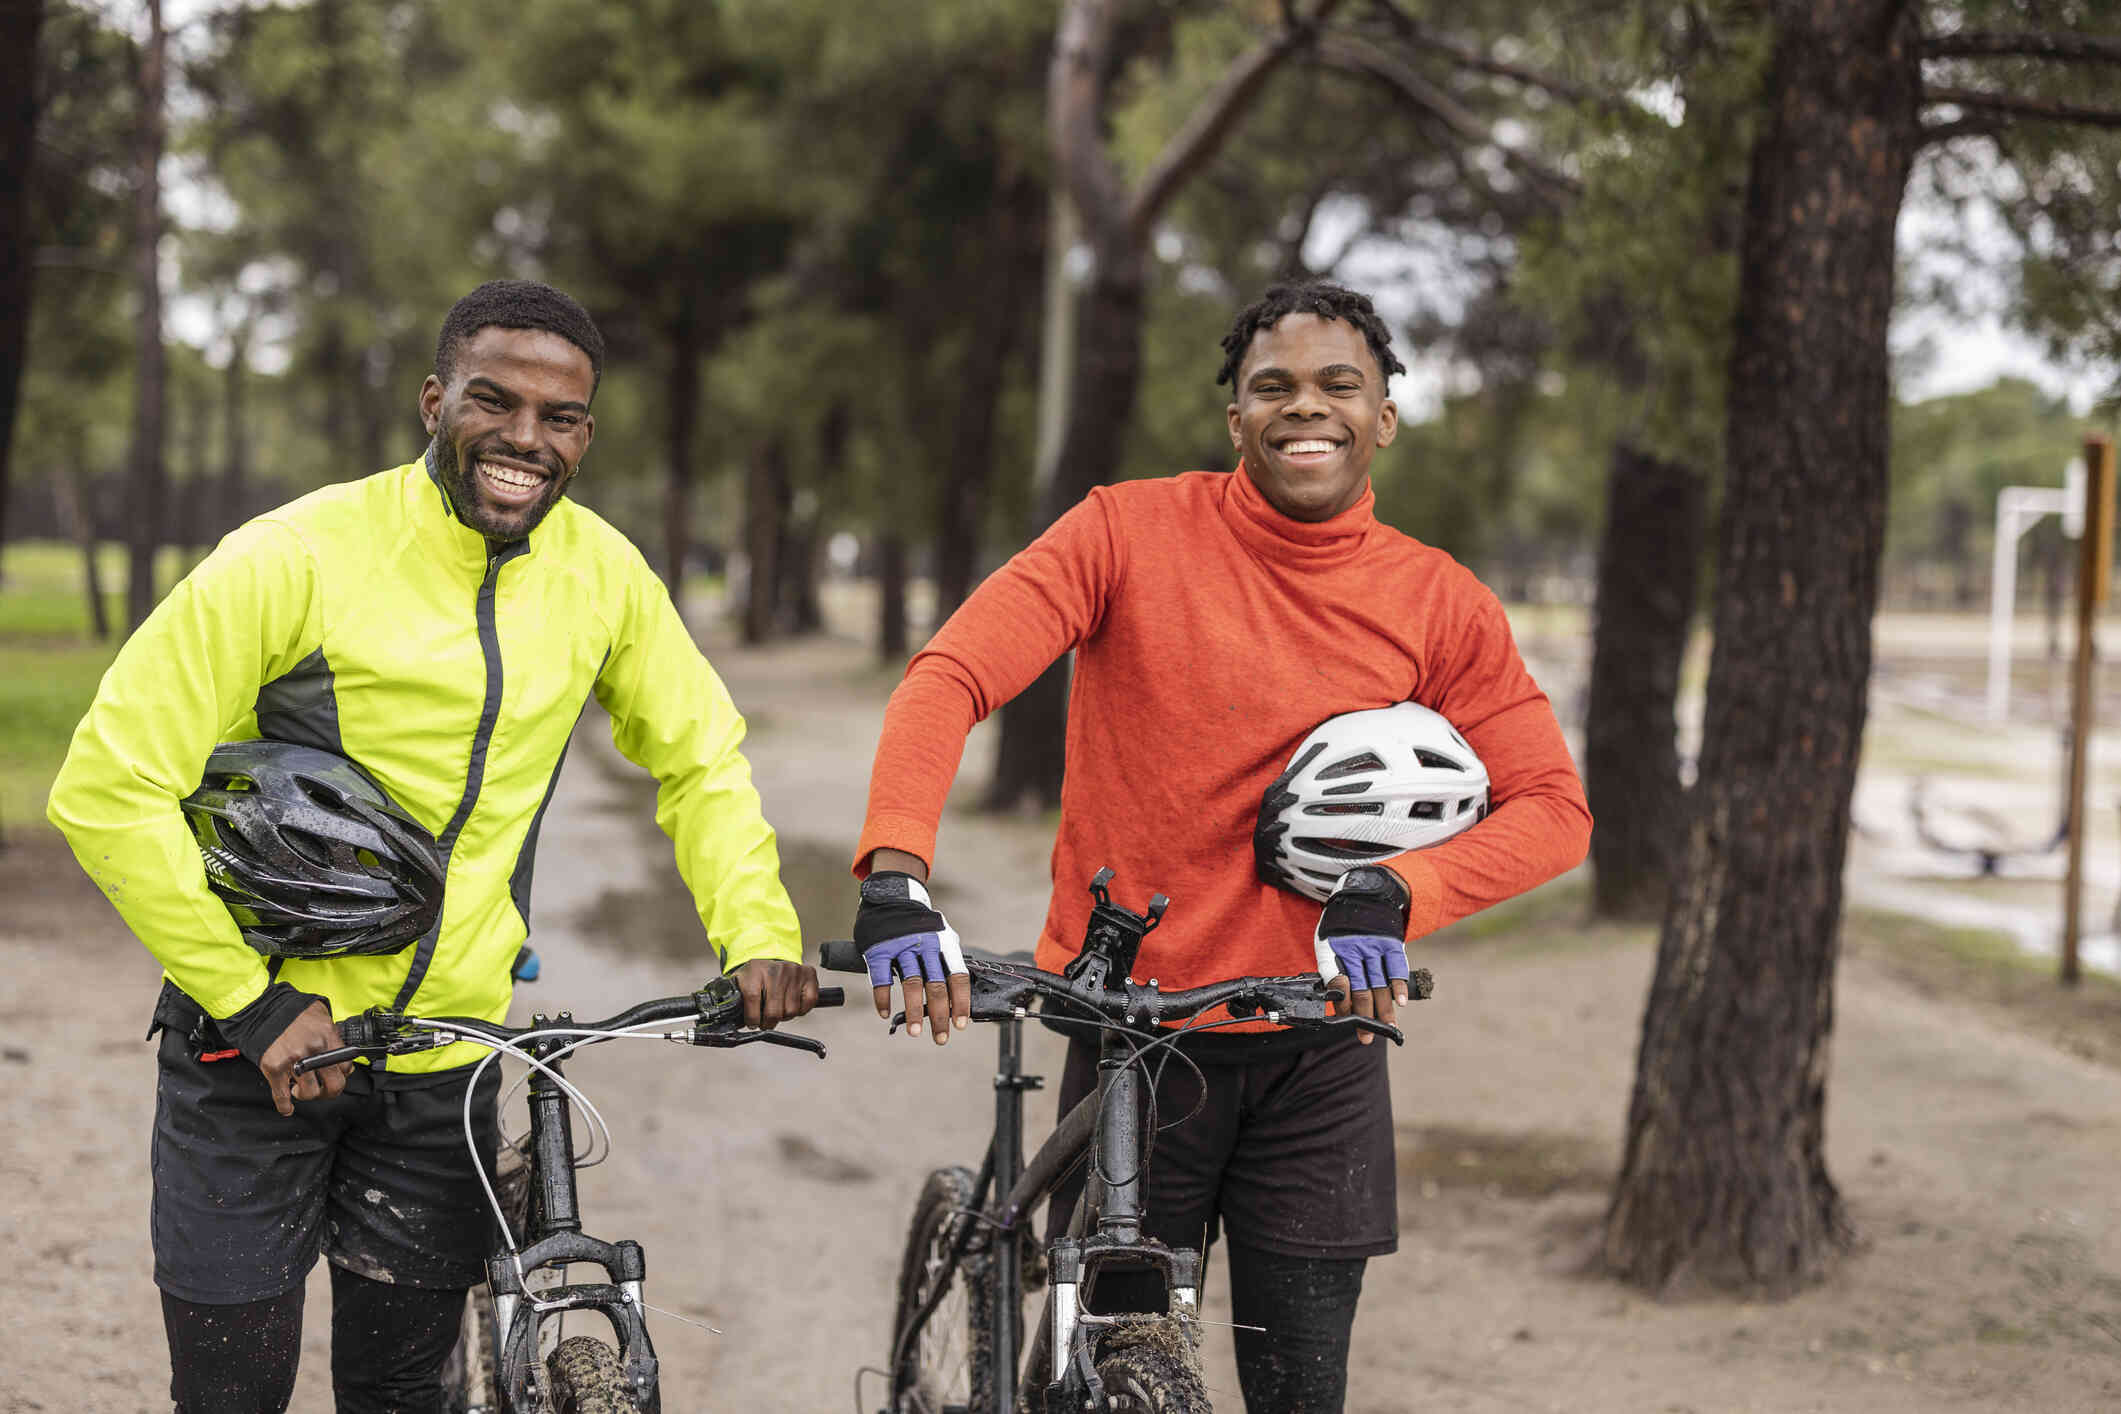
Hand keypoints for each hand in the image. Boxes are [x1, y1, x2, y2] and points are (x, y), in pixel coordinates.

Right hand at [258, 1001, 348, 1115]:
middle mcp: (313, 1049)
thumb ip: (333, 1036)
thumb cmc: (293, 1011)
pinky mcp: (274, 1067)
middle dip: (330, 1092)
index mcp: (327, 1036)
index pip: (345, 1065)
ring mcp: (293, 1060)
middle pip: (333, 1084)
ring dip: (307, 1096)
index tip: (336, 1075)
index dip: (342, 1074)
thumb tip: (344, 1059)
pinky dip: (285, 1106)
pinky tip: (287, 1109)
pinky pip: (281, 1095)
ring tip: (301, 1090)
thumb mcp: (322, 1016)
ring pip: (309, 1092)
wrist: (264, 1008)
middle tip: (324, 1090)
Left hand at [731, 958, 821, 1029]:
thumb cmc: (756, 975)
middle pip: (773, 1010)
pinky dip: (800, 1010)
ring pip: (791, 1011)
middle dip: (768, 1022)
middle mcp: (777, 969)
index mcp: (756, 970)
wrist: (772, 958)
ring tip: (778, 1010)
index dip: (752, 1018)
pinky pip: (807, 1004)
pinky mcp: (809, 975)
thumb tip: (730, 1021)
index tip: (752, 1023)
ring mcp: (794, 971)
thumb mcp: (741, 982)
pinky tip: (792, 1004)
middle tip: (765, 1022)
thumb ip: (734, 1000)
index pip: (753, 999)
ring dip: (784, 1016)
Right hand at [855, 866, 969, 1044]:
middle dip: (940, 1015)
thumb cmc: (920, 924)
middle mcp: (925, 945)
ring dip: (914, 1011)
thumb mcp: (941, 935)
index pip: (958, 976)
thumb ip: (949, 959)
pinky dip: (882, 999)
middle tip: (941, 1038)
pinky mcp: (879, 950)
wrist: (890, 898)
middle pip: (937, 985)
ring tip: (915, 1032)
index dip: (961, 1002)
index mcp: (944, 943)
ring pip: (911, 985)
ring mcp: (901, 947)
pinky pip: (880, 978)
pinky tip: (886, 1014)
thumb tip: (961, 991)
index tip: (960, 1025)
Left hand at [1314, 866, 1412, 1046]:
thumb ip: (1331, 968)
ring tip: (1388, 1028)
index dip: (1341, 1004)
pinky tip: (1401, 1003)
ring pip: (1379, 983)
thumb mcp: (1327, 941)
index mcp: (1331, 950)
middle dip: (1363, 1016)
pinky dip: (1399, 985)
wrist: (1363, 893)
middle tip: (1366, 1037)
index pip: (1335, 982)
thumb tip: (1337, 1000)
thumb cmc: (1341, 926)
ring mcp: (1373, 946)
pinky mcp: (1390, 943)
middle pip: (1359, 989)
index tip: (1345, 1022)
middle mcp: (1352, 949)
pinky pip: (1396, 967)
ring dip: (1384, 1008)